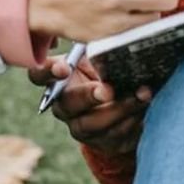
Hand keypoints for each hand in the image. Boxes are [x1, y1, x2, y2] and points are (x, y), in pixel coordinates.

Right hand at [27, 55, 150, 154]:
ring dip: (119, 109)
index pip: (39, 75)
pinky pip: (113, 135)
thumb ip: (99, 51)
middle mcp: (63, 105)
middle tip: (107, 89)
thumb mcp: (101, 58)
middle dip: (87, 96)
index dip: (47, 72)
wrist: (125, 104)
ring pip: (92, 123)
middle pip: (67, 104)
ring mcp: (79, 127)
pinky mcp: (100, 142)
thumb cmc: (108, 71)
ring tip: (141, 94)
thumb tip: (114, 40)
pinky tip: (144, 106)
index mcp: (57, 79)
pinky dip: (132, 119)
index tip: (64, 68)